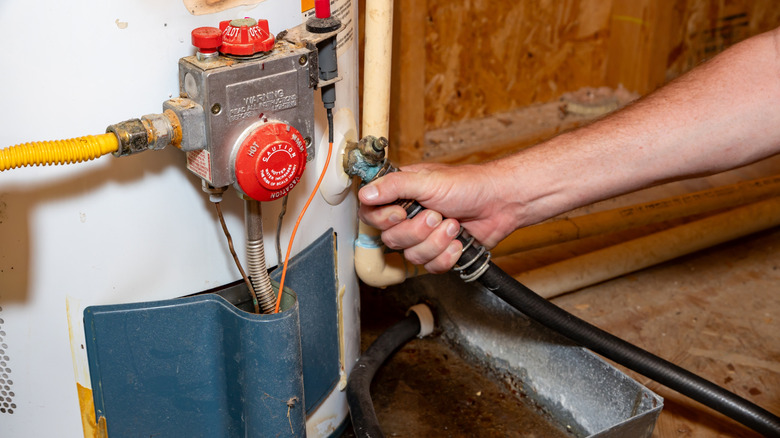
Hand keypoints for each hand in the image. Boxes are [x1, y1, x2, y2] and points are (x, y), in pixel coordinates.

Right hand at [358, 162, 521, 272]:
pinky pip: (430, 266)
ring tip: (453, 224)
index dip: (382, 219)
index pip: (370, 213)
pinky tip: (458, 242)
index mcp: (400, 195)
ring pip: (411, 255)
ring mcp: (423, 236)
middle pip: (390, 239)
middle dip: (417, 231)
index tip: (399, 214)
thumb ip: (394, 186)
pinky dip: (446, 256)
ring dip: (435, 242)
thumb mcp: (428, 180)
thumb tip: (366, 192)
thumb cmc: (469, 184)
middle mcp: (407, 216)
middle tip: (437, 215)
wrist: (500, 203)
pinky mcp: (438, 253)